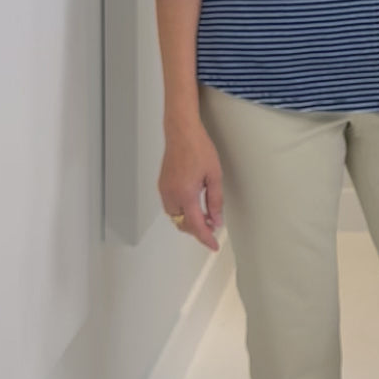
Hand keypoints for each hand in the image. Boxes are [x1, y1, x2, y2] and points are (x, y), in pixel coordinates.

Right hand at [158, 122, 223, 250]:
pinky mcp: (162, 185)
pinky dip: (182, 211)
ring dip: (189, 220)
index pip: (196, 225)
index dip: (205, 238)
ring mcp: (164, 190)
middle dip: (197, 229)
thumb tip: (216, 219)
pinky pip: (171, 207)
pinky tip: (194, 205)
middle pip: (183, 224)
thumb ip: (216, 200)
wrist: (182, 132)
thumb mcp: (215, 176)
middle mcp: (171, 195)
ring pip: (175, 217)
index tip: (213, 245)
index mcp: (186, 194)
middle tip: (213, 226)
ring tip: (206, 215)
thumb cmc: (198, 148)